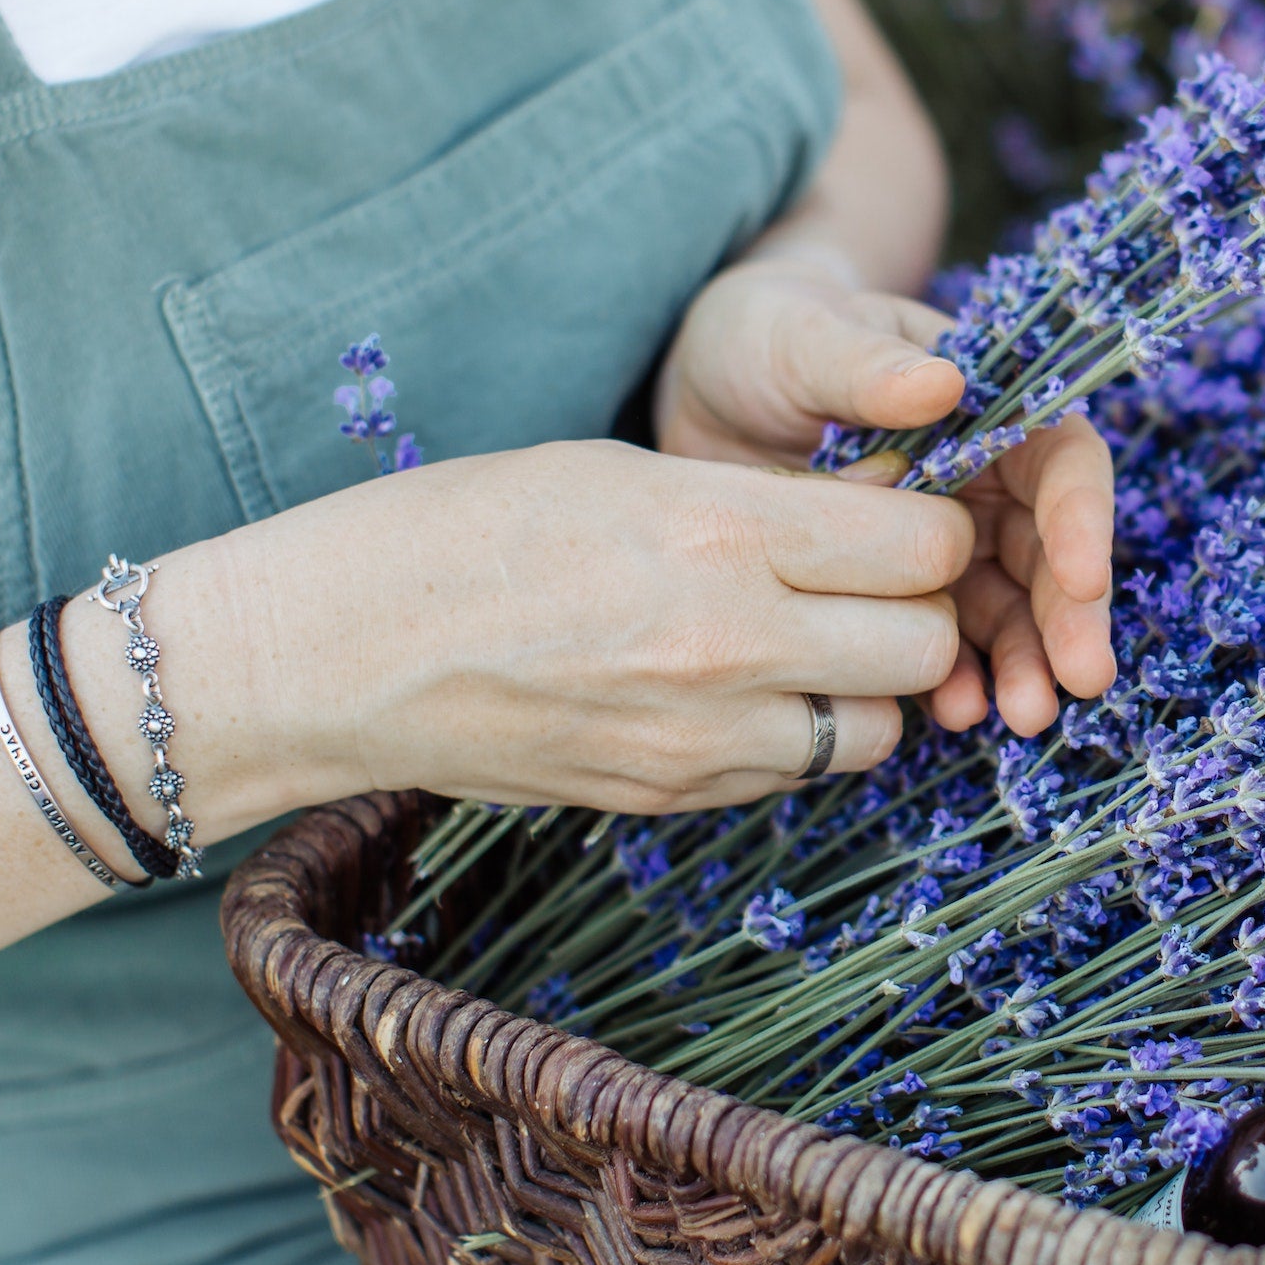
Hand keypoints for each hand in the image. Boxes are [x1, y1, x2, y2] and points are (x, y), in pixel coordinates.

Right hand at [197, 441, 973, 818]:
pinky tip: (739, 691)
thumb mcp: (622, 469)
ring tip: (806, 641)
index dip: (928, 526)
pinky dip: (797, 737)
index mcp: (723, 530)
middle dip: (917, 610)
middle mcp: (732, 642)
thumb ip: (758, 503)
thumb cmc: (463, 530)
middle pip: (925, 644)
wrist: (335, 654)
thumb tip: (869, 517)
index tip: (898, 512)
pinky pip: (795, 773)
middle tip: (868, 582)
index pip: (923, 544)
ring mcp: (703, 736)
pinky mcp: (670, 795)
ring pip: (879, 728)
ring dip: (867, 686)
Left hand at [658, 252, 1115, 734]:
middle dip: (1068, 617)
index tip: (1082, 578)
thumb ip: (868, 364)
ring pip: (1007, 609)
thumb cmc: (767, 335)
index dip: (1081, 519)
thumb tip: (944, 382)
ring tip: (1021, 715)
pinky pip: (942, 642)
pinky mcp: (897, 592)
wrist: (704, 388)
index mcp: (987, 406)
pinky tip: (951, 713)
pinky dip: (955, 678)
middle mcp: (982, 479)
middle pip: (1050, 552)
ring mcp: (943, 542)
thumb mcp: (806, 337)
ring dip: (1023, 662)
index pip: (1061, 461)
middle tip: (1076, 679)